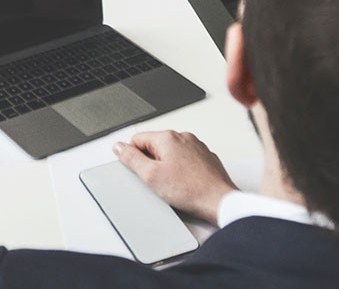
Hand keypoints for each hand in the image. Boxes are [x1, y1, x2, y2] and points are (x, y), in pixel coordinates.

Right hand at [115, 130, 239, 221]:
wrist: (219, 202)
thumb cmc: (190, 190)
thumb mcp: (150, 176)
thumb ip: (130, 158)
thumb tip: (119, 147)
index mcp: (168, 137)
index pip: (137, 140)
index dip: (134, 157)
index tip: (141, 171)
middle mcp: (184, 137)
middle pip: (154, 146)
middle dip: (152, 162)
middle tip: (158, 180)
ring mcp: (197, 147)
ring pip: (171, 153)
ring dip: (168, 166)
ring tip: (174, 183)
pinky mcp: (207, 158)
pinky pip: (186, 160)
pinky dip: (182, 170)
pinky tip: (185, 184)